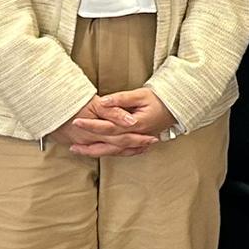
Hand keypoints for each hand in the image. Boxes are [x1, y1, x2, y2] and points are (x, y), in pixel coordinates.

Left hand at [64, 85, 178, 157]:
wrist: (176, 107)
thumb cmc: (159, 99)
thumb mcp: (140, 94)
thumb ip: (120, 99)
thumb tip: (103, 101)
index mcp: (134, 125)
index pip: (108, 127)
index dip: (91, 125)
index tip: (76, 122)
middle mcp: (135, 137)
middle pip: (108, 144)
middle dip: (89, 145)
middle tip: (71, 145)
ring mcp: (138, 142)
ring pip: (114, 151)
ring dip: (96, 152)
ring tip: (78, 151)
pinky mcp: (140, 143)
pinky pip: (122, 152)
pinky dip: (109, 154)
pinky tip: (99, 153)